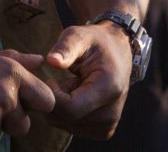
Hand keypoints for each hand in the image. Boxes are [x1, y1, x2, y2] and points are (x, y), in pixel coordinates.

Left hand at [41, 23, 132, 139]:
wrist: (117, 53)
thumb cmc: (94, 43)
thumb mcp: (79, 36)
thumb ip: (66, 47)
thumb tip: (51, 61)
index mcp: (109, 88)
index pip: (70, 108)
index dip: (52, 95)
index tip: (50, 79)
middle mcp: (111, 113)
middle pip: (65, 119)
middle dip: (54, 100)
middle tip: (59, 80)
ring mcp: (108, 125)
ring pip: (65, 125)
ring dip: (58, 107)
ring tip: (69, 86)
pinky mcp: (102, 131)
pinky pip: (71, 127)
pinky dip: (65, 113)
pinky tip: (74, 96)